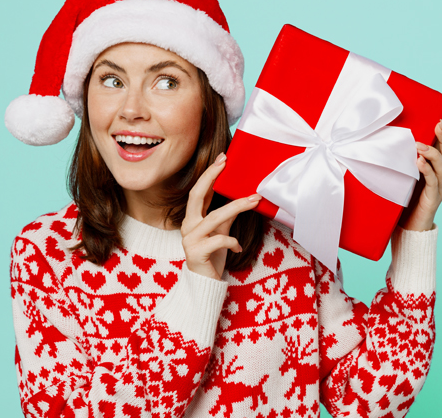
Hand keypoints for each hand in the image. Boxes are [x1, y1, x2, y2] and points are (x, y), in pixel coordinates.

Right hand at [181, 153, 261, 279]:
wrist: (204, 284)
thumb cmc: (212, 256)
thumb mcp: (222, 232)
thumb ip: (228, 216)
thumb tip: (242, 197)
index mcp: (193, 219)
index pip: (199, 191)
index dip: (210, 174)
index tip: (223, 158)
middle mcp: (187, 226)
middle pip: (196, 196)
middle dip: (211, 177)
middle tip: (226, 163)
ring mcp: (189, 239)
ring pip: (213, 217)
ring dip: (236, 207)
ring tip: (253, 201)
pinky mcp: (196, 253)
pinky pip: (218, 240)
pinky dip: (232, 241)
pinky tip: (238, 247)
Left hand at [398, 102, 441, 231]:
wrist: (407, 229)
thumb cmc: (401, 200)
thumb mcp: (399, 174)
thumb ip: (398, 158)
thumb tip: (381, 137)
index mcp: (434, 166)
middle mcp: (440, 175)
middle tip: (438, 122)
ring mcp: (439, 187)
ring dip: (433, 153)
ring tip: (420, 145)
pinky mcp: (432, 199)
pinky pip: (433, 183)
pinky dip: (427, 171)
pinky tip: (419, 163)